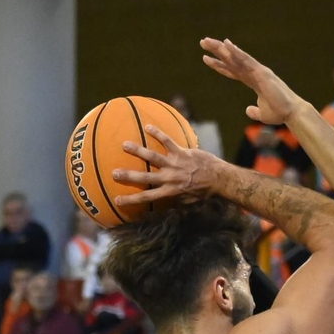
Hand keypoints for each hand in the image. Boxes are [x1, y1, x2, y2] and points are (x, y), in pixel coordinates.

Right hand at [110, 124, 231, 208]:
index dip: (131, 201)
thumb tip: (161, 206)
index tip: (116, 200)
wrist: (219, 178)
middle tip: (114, 173)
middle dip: (129, 176)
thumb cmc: (204, 191)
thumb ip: (173, 201)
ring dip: (138, 150)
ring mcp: (175, 164)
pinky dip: (158, 134)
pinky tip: (147, 126)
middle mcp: (169, 178)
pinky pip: (168, 141)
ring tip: (125, 145)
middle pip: (145, 177)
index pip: (147, 198)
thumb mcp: (187, 202)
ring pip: (153, 156)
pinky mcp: (182, 152)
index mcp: (169, 192)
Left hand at [200, 37, 303, 125]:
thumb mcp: (262, 113)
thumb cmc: (279, 113)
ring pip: (236, 57)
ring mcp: (258, 71)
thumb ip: (254, 111)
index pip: (232, 70)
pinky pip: (246, 60)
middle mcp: (255, 73)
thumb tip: (247, 110)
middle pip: (231, 60)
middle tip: (203, 42)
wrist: (290, 113)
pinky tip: (226, 44)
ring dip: (221, 48)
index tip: (206, 58)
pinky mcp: (262, 72)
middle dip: (217, 51)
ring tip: (207, 41)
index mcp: (253, 81)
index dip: (219, 64)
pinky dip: (236, 51)